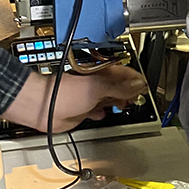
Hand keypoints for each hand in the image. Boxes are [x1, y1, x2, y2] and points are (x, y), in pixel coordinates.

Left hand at [3, 65, 147, 133]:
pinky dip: (103, 112)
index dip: (135, 81)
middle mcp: (96, 85)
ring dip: (117, 103)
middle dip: (129, 93)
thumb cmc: (63, 93)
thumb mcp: (96, 88)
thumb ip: (118, 87)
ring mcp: (89, 98)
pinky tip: (105, 114)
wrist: (44, 108)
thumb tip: (137, 84)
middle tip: (137, 99)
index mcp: (100, 74)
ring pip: (110, 99)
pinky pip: (98, 110)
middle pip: (119, 87)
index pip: (124, 74)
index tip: (144, 88)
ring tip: (125, 106)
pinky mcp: (83, 111)